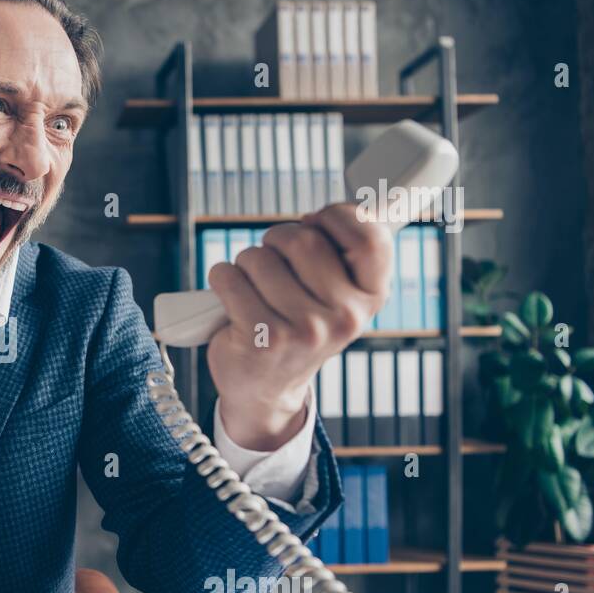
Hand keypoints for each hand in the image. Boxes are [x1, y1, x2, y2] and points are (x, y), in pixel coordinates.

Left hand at [205, 203, 393, 450]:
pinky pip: (229, 278)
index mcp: (370, 299)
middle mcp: (344, 316)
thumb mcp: (338, 296)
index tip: (315, 221)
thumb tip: (354, 203)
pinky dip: (222, 278)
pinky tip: (230, 298)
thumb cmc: (300, 328)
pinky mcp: (262, 338)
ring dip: (247, 262)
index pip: (370, 236)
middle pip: (303, 239)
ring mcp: (304, 330)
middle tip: (274, 261)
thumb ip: (347, 253)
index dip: (337, 216)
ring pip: (260, 257)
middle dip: (278, 239)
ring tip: (253, 287)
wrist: (267, 389)